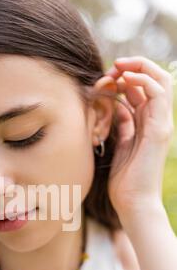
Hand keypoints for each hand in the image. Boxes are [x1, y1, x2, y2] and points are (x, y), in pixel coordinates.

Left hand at [105, 56, 173, 221]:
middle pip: (154, 80)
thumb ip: (123, 125)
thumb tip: (118, 107)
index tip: (107, 76)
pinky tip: (125, 78)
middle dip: (134, 67)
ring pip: (160, 81)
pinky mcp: (159, 130)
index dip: (127, 77)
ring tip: (117, 68)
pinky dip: (143, 80)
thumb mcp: (121, 145)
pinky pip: (157, 94)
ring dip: (138, 68)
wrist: (134, 204)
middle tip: (113, 66)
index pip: (144, 89)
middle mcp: (157, 121)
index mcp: (148, 124)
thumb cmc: (125, 181)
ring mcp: (161, 124)